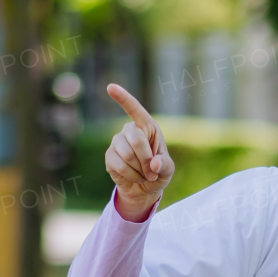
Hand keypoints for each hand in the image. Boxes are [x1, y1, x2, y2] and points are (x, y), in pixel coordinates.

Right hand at [105, 84, 173, 219]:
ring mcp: (117, 142)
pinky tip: (133, 177)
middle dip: (146, 160)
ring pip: (127, 155)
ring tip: (143, 175)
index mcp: (147, 127)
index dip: (123, 98)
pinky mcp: (109, 156)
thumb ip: (165, 165)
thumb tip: (154, 164)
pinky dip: (131, 176)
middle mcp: (130, 131)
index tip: (110, 87)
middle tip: (151, 173)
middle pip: (136, 140)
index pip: (135, 110)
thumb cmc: (158, 172)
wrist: (144, 189)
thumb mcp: (168, 170)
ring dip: (139, 170)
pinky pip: (120, 166)